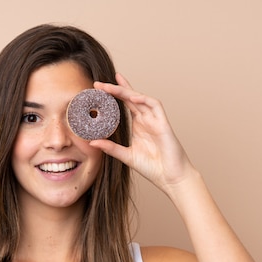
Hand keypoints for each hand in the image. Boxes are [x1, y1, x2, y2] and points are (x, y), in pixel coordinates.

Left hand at [90, 74, 196, 191]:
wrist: (170, 177)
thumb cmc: (152, 167)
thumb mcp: (126, 156)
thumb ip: (110, 148)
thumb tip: (92, 142)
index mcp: (138, 125)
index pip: (124, 104)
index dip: (113, 94)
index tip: (98, 88)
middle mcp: (146, 119)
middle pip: (130, 97)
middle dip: (115, 88)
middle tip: (98, 83)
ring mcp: (155, 120)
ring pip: (140, 98)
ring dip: (126, 91)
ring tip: (110, 86)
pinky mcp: (163, 123)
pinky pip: (155, 105)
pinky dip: (144, 99)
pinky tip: (132, 97)